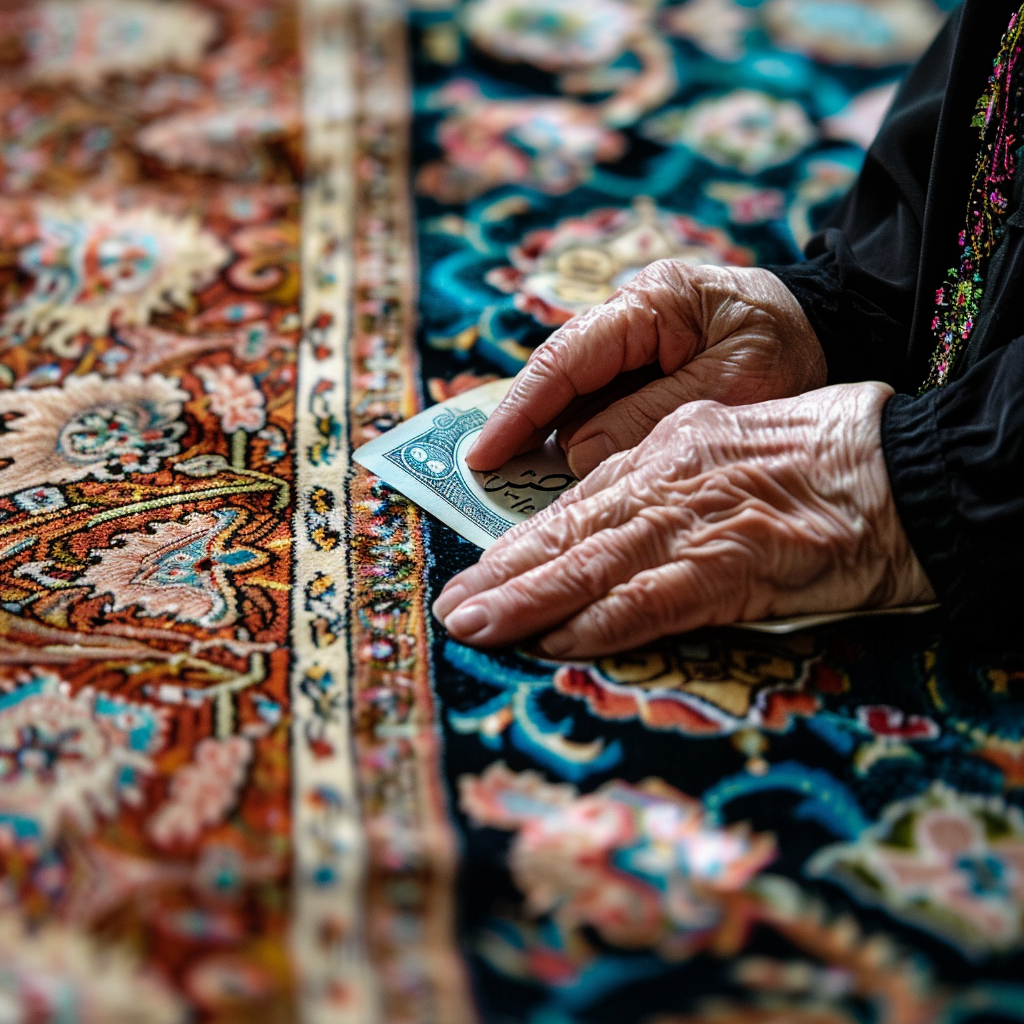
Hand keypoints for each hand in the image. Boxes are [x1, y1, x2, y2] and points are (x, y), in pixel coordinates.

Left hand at [434, 383, 935, 657]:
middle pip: (571, 533)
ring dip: (531, 600)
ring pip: (595, 564)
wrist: (901, 464)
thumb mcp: (730, 449)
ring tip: (478, 626)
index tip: (483, 571)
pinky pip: (656, 598)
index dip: (525, 542)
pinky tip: (560, 641)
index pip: (580, 503)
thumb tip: (618, 528)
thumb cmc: (824, 456)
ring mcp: (699, 522)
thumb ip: (672, 484)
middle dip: (505, 574)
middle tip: (454, 606)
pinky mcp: (735, 565)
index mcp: (669, 449)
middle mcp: (670, 481)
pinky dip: (604, 622)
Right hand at [466, 260, 826, 477]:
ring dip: (552, 436)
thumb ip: (649, 417)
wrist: (833, 323)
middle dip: (525, 426)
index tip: (483, 456)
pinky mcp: (645, 365)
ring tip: (520, 481)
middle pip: (558, 377)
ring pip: (575, 394)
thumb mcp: (731, 384)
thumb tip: (573, 454)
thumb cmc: (789, 347)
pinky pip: (600, 403)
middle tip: (490, 478)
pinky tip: (569, 470)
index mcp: (650, 304)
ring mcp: (634, 340)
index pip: (565, 359)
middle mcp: (630, 316)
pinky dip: (583, 436)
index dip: (519, 411)